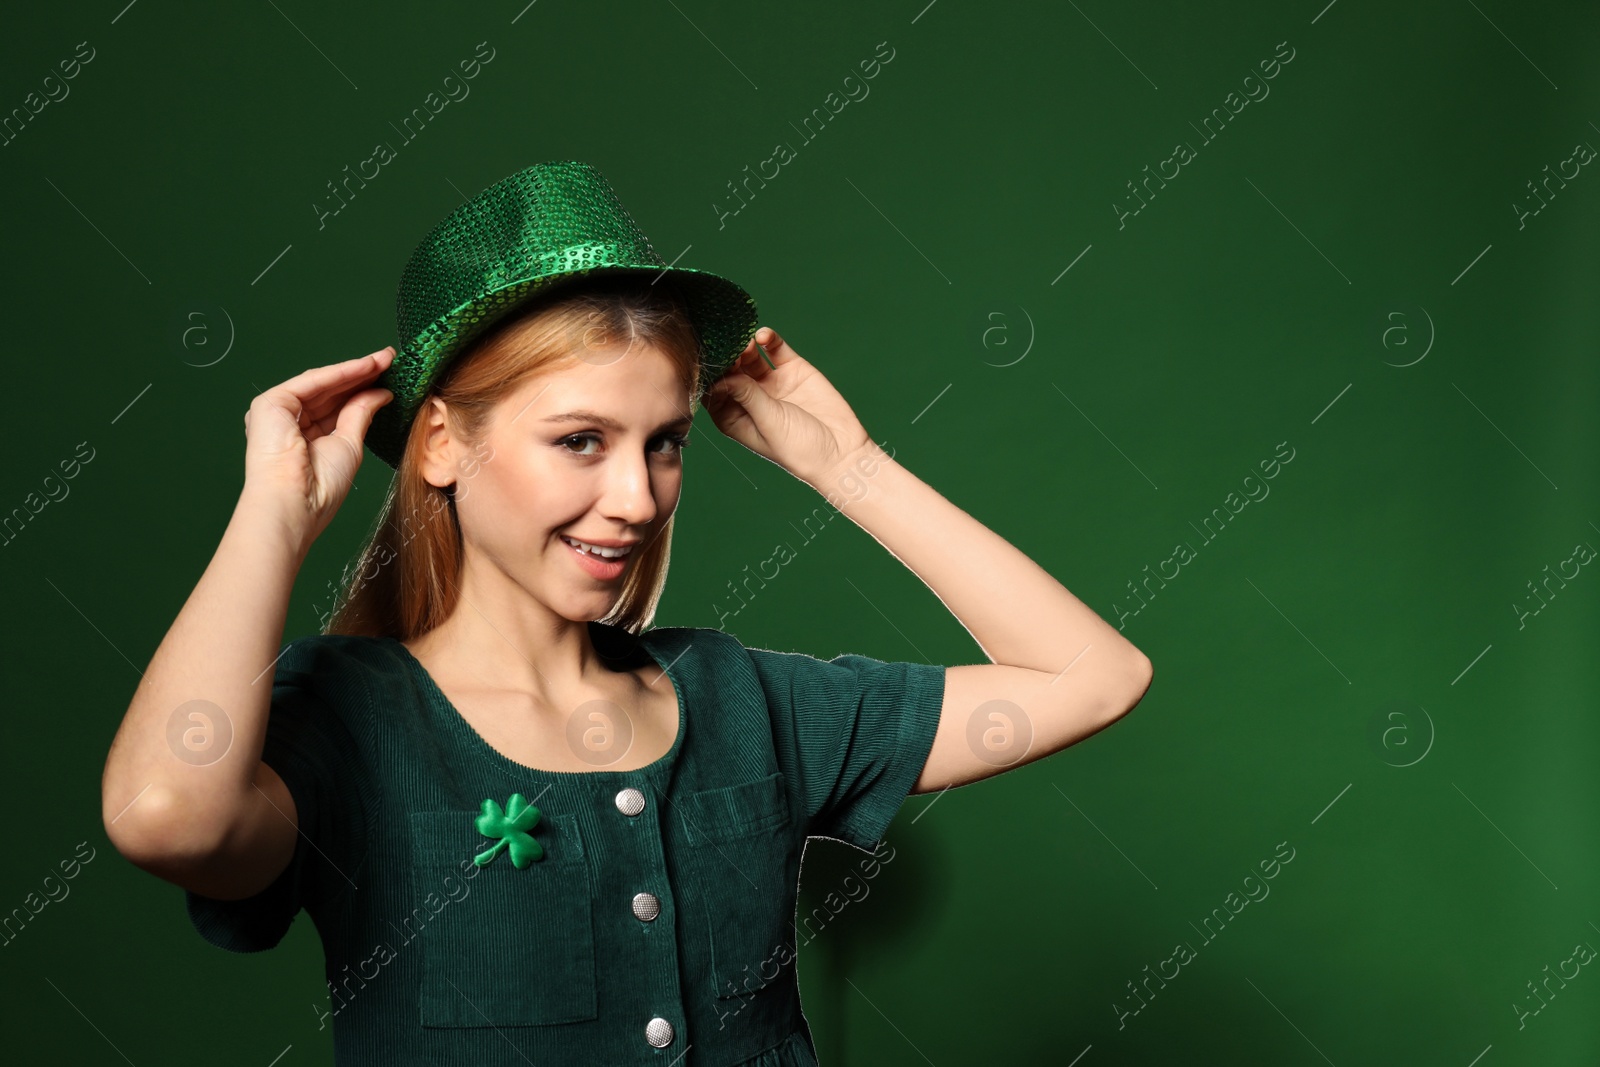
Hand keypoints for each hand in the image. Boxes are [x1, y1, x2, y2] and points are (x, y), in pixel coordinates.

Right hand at [241, 345, 395, 549]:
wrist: (296, 504)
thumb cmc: (321, 487)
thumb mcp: (350, 444)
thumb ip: (361, 414)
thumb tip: (381, 393)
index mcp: (305, 437)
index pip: (338, 406)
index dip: (363, 390)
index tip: (391, 379)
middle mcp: (289, 422)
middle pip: (331, 392)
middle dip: (362, 375)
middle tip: (391, 360)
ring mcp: (277, 411)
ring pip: (323, 383)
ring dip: (356, 370)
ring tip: (385, 360)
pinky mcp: (270, 403)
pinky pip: (313, 382)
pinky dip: (341, 373)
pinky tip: (366, 366)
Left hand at [703, 327, 872, 487]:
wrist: (841, 450)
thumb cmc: (799, 447)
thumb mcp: (768, 421)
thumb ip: (746, 394)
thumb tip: (718, 377)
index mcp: (733, 416)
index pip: (712, 390)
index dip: (710, 374)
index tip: (709, 361)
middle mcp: (748, 397)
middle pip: (729, 369)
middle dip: (727, 356)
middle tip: (728, 347)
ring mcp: (770, 381)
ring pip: (749, 356)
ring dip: (744, 346)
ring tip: (747, 344)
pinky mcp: (791, 368)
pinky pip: (775, 347)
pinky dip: (767, 338)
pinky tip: (763, 336)